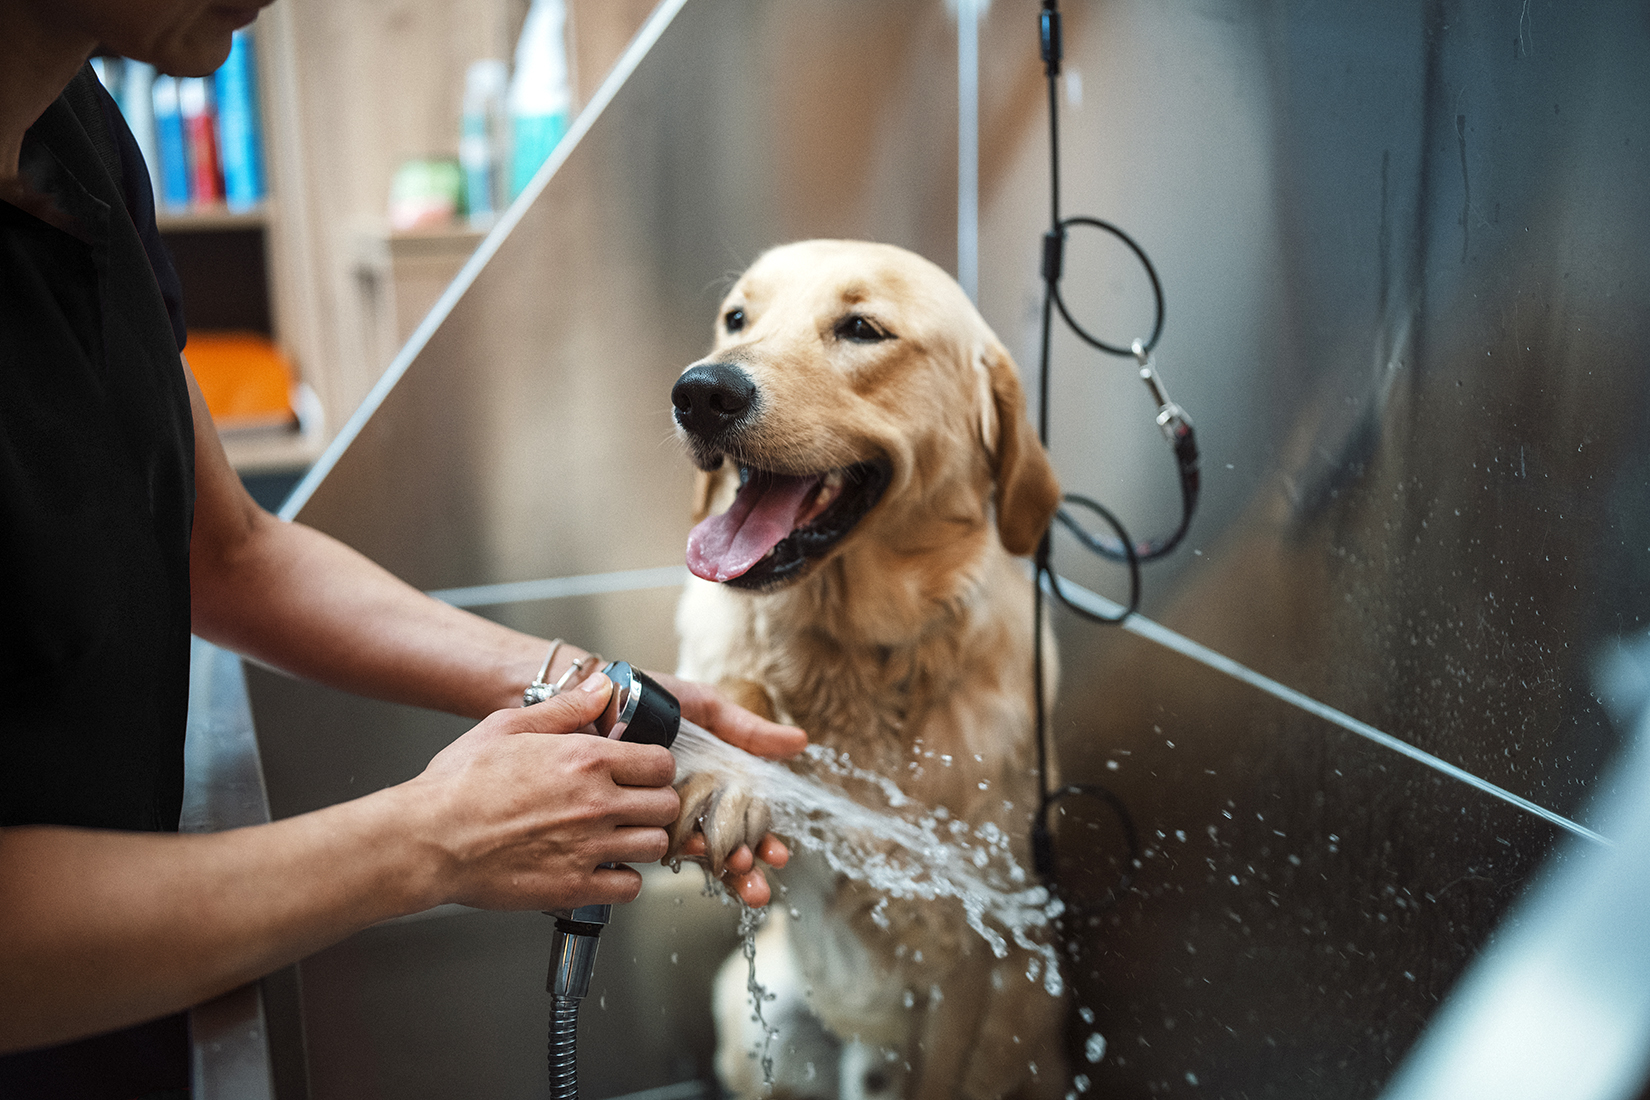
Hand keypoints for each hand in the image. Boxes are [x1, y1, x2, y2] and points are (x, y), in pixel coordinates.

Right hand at [402, 674, 678, 910]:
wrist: (427, 840)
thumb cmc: (458, 785)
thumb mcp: (508, 726)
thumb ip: (565, 708)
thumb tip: (602, 689)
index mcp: (585, 759)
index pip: (661, 763)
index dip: (654, 768)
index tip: (640, 773)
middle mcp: (595, 803)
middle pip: (666, 806)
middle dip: (654, 803)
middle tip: (632, 805)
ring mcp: (587, 847)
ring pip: (654, 846)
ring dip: (641, 840)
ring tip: (617, 835)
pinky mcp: (573, 887)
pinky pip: (630, 887)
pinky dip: (622, 879)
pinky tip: (601, 866)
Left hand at [645, 671, 805, 906]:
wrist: (603, 692)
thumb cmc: (651, 696)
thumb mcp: (705, 708)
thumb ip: (748, 731)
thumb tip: (799, 742)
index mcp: (710, 783)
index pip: (743, 822)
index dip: (762, 841)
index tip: (778, 854)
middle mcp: (688, 804)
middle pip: (725, 845)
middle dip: (745, 868)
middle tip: (758, 880)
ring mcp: (660, 813)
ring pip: (696, 851)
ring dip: (721, 871)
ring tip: (739, 874)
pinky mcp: (629, 816)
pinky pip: (658, 839)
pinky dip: (681, 852)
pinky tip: (700, 857)